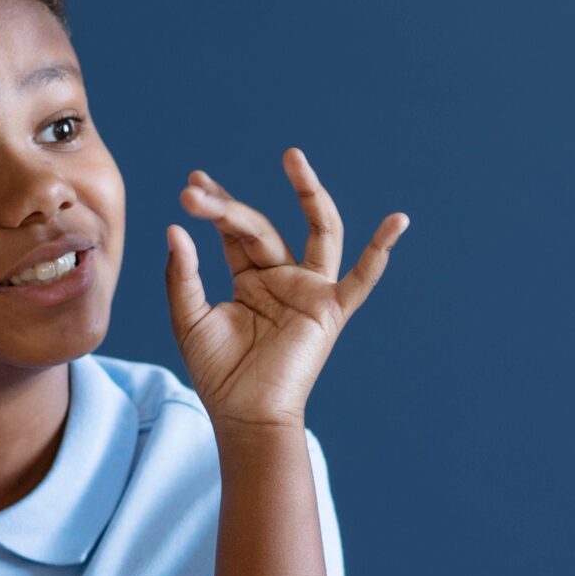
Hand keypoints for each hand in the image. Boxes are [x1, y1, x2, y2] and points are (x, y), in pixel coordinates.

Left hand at [164, 149, 406, 431]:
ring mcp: (309, 290)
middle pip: (261, 227)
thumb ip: (183, 275)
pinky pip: (362, 278)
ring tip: (292, 158)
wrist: (245, 416)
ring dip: (309, 194)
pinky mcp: (331, 310)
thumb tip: (176, 227)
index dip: (213, 207)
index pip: (234, 231)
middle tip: (195, 189)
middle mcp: (282, 276)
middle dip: (228, 208)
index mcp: (250, 277)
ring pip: (317, 231)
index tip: (191, 186)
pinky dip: (381, 250)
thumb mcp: (190, 319)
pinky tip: (398, 221)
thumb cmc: (218, 373)